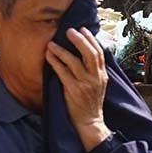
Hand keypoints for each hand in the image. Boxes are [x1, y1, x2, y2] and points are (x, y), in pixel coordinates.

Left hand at [46, 27, 110, 151]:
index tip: (83, 29)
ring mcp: (85, 84)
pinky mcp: (73, 91)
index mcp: (102, 75)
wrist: (90, 122)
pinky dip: (55, 62)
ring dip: (62, 50)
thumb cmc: (91, 103)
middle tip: (69, 31)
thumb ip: (94, 71)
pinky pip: (63, 73)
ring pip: (74, 62)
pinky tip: (49, 56)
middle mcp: (95, 78)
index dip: (91, 40)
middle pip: (90, 54)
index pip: (99, 53)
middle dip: (79, 40)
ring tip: (52, 43)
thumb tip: (86, 55)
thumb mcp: (99, 85)